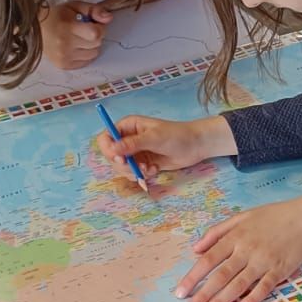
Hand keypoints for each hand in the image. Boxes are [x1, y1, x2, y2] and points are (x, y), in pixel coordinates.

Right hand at [41, 0, 110, 68]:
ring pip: (93, 54)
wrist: (36, 29)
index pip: (96, 33)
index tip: (94, 24)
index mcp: (67, 27)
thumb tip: (109, 18)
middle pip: (96, 44)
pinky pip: (86, 62)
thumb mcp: (75, 6)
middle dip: (96, 36)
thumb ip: (94, 10)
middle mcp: (65, 44)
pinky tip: (76, 47)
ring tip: (80, 38)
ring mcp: (64, 57)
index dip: (100, 28)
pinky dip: (85, 54)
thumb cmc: (57, 16)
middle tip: (86, 30)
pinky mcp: (63, 65)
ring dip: (91, 46)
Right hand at [95, 114, 233, 181]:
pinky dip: (142, 175)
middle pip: (112, 156)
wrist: (196, 146)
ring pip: (121, 168)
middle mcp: (128, 139)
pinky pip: (133, 173)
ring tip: (150, 169)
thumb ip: (133, 144)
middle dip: (123, 165)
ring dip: (133, 172)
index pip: (106, 138)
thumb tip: (113, 150)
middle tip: (137, 168)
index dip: (109, 150)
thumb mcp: (154, 138)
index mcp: (128, 126)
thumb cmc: (176, 135)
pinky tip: (154, 170)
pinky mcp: (143, 163)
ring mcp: (135, 152)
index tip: (120, 159)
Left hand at [177, 196, 301, 301]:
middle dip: (203, 295)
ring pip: (238, 284)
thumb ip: (217, 232)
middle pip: (220, 275)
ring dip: (221, 301)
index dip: (193, 277)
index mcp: (235, 237)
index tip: (181, 291)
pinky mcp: (279, 270)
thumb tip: (196, 248)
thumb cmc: (273, 217)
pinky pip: (263, 288)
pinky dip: (251, 300)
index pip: (209, 260)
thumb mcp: (241, 216)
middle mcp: (247, 250)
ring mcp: (263, 261)